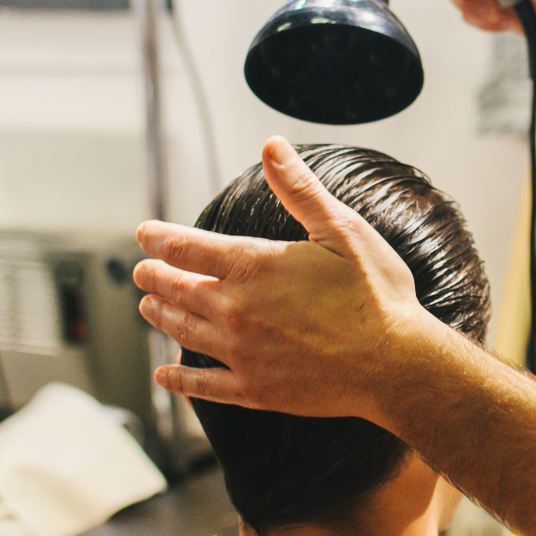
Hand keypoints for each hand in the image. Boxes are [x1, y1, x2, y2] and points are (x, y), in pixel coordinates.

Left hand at [132, 135, 438, 422]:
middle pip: (179, 290)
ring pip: (185, 332)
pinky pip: (204, 386)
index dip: (160, 239)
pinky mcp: (255, 390)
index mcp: (256, 267)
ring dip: (162, 316)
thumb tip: (271, 145)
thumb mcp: (343, 230)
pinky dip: (179, 381)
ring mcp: (243, 354)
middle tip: (140, 272)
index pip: (189, 248)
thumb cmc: (376, 293)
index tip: (143, 234)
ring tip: (148, 307)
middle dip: (156, 277)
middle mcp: (238, 310)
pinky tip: (165, 377)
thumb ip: (300, 189)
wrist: (396, 364)